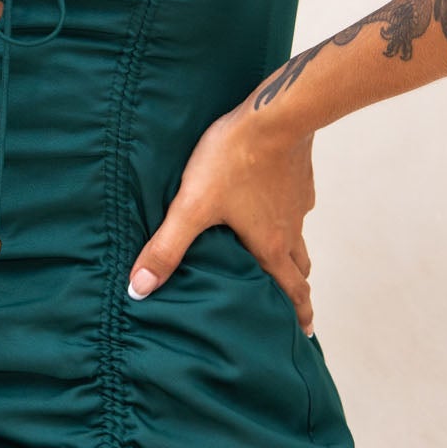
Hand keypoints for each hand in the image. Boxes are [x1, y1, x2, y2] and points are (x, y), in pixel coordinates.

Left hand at [125, 104, 316, 332]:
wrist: (274, 113)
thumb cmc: (233, 160)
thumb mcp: (192, 206)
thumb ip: (167, 247)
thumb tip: (140, 288)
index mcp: (270, 245)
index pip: (291, 290)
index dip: (298, 315)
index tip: (305, 334)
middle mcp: (289, 228)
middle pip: (299, 267)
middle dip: (297, 288)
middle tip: (295, 305)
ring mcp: (297, 201)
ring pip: (297, 236)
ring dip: (292, 252)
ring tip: (281, 257)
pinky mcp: (297, 176)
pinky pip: (294, 203)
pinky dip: (286, 213)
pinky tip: (270, 201)